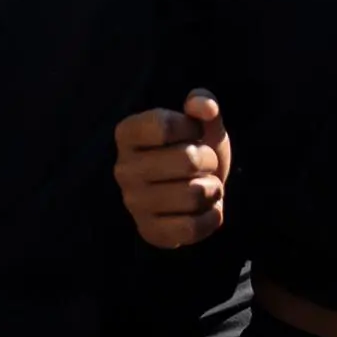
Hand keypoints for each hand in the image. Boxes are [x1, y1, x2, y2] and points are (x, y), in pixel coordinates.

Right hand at [112, 91, 232, 248]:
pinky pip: (193, 228)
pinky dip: (211, 218)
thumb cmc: (192, 149)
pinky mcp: (150, 232)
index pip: (164, 125)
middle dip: (209, 161)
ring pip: (194, 195)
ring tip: (206, 187)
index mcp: (126, 134)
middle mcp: (123, 169)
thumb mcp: (199, 122)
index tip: (192, 132)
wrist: (191, 191)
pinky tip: (207, 210)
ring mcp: (134, 203)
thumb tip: (203, 106)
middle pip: (187, 160)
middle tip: (205, 165)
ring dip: (213, 190)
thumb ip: (203, 104)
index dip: (191, 127)